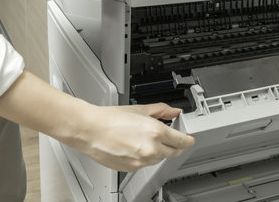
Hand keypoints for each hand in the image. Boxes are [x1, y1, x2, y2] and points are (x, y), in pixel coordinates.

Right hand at [70, 102, 194, 171]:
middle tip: (172, 138)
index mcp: (155, 132)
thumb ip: (161, 111)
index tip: (189, 139)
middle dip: (175, 145)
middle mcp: (150, 149)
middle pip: (173, 152)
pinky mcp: (132, 168)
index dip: (188, 140)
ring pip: (159, 159)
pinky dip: (145, 157)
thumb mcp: (140, 110)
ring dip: (159, 151)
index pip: (181, 141)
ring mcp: (141, 161)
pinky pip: (145, 164)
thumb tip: (173, 112)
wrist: (89, 130)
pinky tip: (135, 146)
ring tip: (145, 138)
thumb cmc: (109, 119)